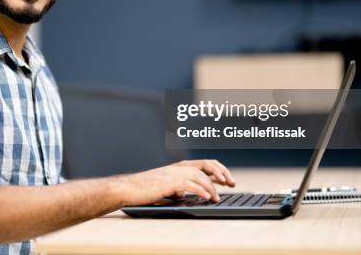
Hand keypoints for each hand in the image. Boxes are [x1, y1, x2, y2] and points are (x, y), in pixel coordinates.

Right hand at [112, 159, 235, 206]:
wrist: (128, 188)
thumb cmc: (146, 188)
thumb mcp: (168, 185)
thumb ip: (182, 186)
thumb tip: (195, 192)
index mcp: (179, 166)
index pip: (205, 163)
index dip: (219, 169)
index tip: (228, 180)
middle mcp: (179, 167)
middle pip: (207, 164)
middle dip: (222, 173)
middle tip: (231, 183)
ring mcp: (174, 173)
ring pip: (201, 175)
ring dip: (212, 187)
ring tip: (217, 197)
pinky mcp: (170, 182)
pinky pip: (191, 185)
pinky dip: (201, 191)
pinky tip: (207, 197)